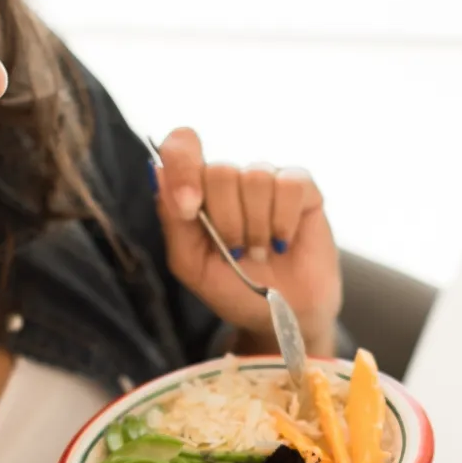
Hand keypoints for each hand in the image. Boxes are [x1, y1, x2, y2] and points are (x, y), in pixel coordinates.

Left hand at [152, 127, 341, 353]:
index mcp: (197, 191)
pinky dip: (283, 221)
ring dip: (256, 227)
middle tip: (236, 251)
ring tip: (259, 251)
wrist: (280, 316)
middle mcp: (230, 180)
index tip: (189, 209)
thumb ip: (172, 220)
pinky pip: (290, 185)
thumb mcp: (191, 265)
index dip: (183, 166)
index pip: (181, 146)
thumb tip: (158, 171)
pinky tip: (282, 241)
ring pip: (256, 177)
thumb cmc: (233, 289)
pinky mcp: (302, 188)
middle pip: (220, 171)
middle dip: (226, 222)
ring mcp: (267, 180)